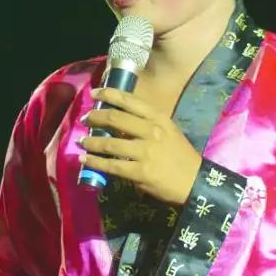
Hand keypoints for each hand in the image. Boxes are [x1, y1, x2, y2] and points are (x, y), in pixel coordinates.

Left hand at [80, 88, 202, 205]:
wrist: (194, 181)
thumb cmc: (179, 155)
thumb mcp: (168, 130)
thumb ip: (146, 124)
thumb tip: (117, 122)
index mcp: (159, 118)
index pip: (130, 101)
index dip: (109, 94)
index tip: (94, 93)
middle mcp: (151, 131)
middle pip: (115, 119)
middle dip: (95, 117)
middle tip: (85, 119)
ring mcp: (145, 152)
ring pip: (109, 143)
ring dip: (91, 141)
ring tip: (82, 141)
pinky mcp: (140, 172)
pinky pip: (111, 165)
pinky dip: (95, 162)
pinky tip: (85, 160)